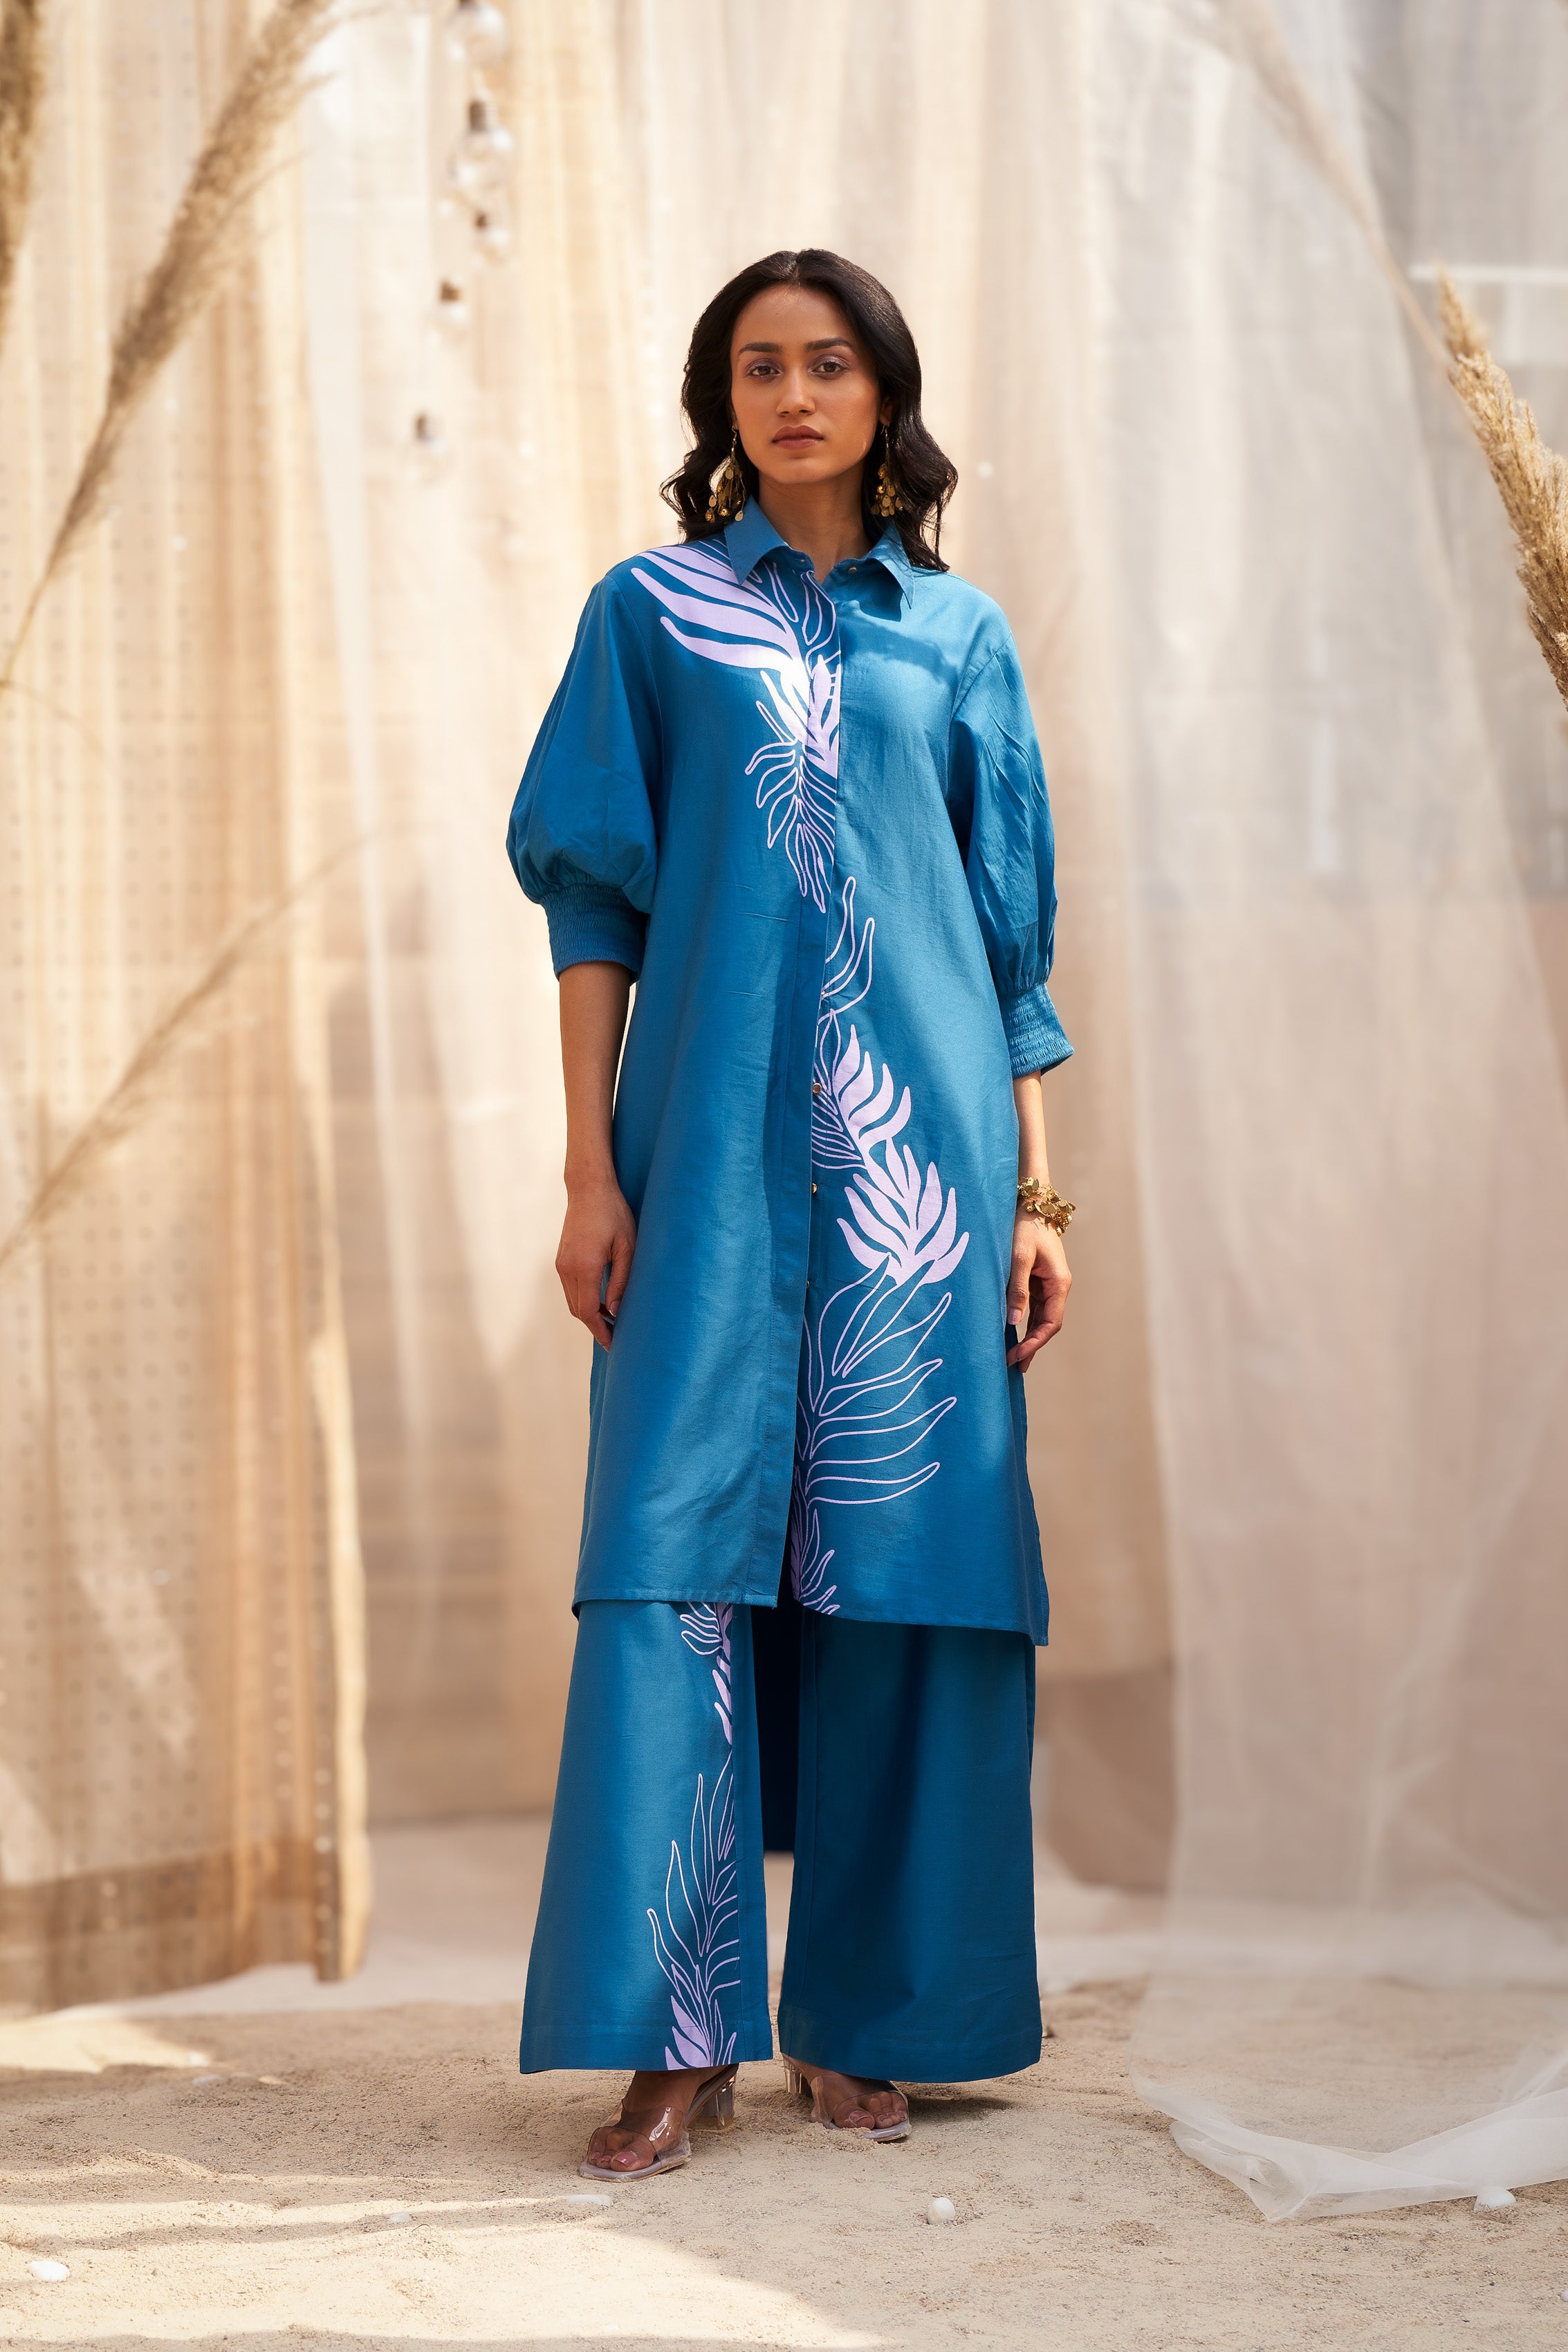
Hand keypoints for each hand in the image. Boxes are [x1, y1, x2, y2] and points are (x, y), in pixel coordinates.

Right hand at [557, 1170, 636, 1348]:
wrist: (588, 1189)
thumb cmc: (614, 1214)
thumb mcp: (628, 1247)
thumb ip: (622, 1281)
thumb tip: (616, 1312)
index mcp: (585, 1266)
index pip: (589, 1311)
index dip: (601, 1331)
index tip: (615, 1344)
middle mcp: (567, 1268)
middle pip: (578, 1310)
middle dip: (596, 1327)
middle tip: (616, 1338)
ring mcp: (561, 1264)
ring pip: (573, 1301)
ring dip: (590, 1314)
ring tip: (612, 1322)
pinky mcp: (561, 1259)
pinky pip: (571, 1289)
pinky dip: (584, 1300)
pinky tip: (603, 1302)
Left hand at [1006, 1213, 1070, 1370]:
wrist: (1030, 1204)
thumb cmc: (1024, 1228)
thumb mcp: (1018, 1258)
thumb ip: (1017, 1288)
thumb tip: (1013, 1321)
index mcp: (1059, 1283)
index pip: (1051, 1322)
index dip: (1035, 1342)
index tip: (1018, 1356)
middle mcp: (1057, 1287)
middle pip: (1047, 1325)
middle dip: (1031, 1346)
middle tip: (1012, 1365)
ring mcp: (1048, 1285)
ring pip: (1040, 1318)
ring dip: (1028, 1338)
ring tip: (1012, 1358)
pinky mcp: (1038, 1281)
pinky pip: (1033, 1308)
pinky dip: (1024, 1323)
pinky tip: (1013, 1336)